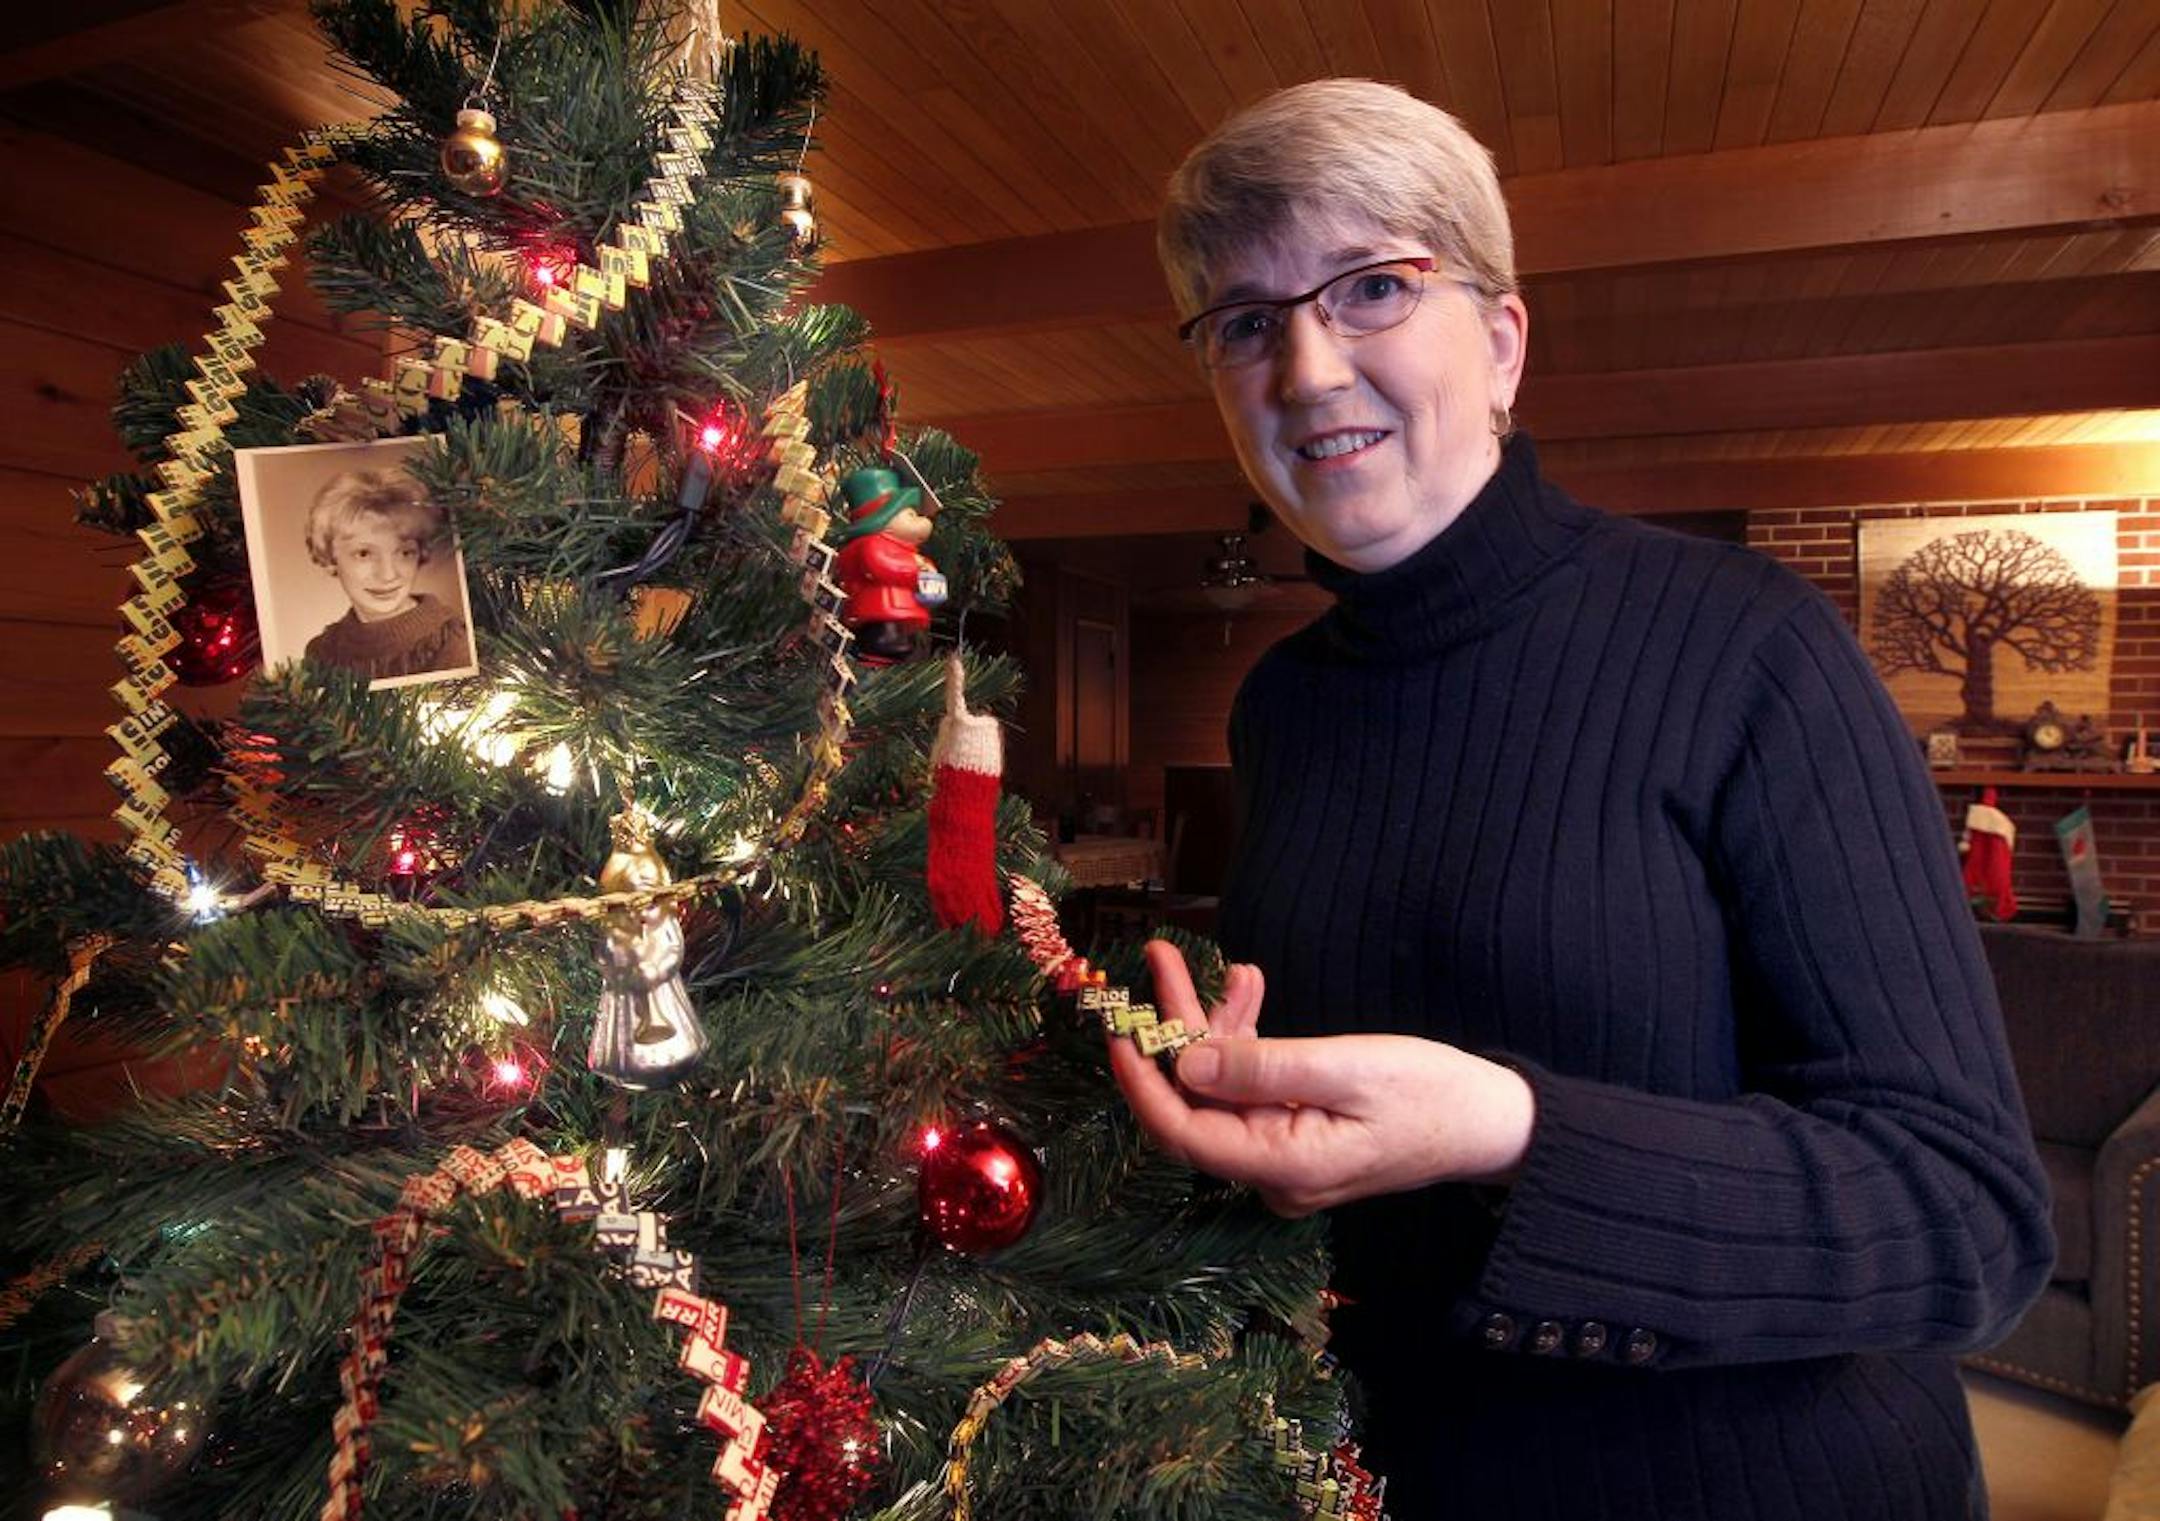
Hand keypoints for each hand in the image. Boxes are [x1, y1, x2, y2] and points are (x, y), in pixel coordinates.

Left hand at [1106, 940, 1536, 1216]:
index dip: (1142, 1080)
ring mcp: (1284, 1155)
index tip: (1118, 1027)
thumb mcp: (1347, 1070)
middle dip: (1174, 1030)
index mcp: (1281, 1166)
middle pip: (1197, 1102)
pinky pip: (1253, 1086)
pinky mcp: (1298, 1132)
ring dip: (1214, 1024)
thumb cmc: (1432, 1094)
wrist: (1495, 1121)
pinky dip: (1248, 1038)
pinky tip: (1251, 988)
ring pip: (1222, 1087)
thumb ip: (1264, 1068)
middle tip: (1161, 959)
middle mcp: (1272, 1172)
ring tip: (1217, 961)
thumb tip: (1187, 1064)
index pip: (1183, 1131)